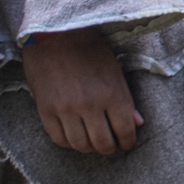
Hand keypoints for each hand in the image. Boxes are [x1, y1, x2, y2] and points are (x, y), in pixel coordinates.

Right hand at [24, 27, 142, 154]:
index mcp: (112, 93)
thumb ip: (126, 99)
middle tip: (111, 145)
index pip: (125, 130)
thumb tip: (138, 123)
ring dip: (89, 148)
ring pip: (80, 145)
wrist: (54, 35)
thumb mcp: (115, 70)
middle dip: (110, 148)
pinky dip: (69, 143)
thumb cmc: (90, 49)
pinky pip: (59, 139)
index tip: (128, 143)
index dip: (128, 141)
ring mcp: (65, 109)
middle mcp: (89, 105)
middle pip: (102, 143)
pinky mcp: (45, 110)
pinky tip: (75, 137)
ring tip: (93, 142)